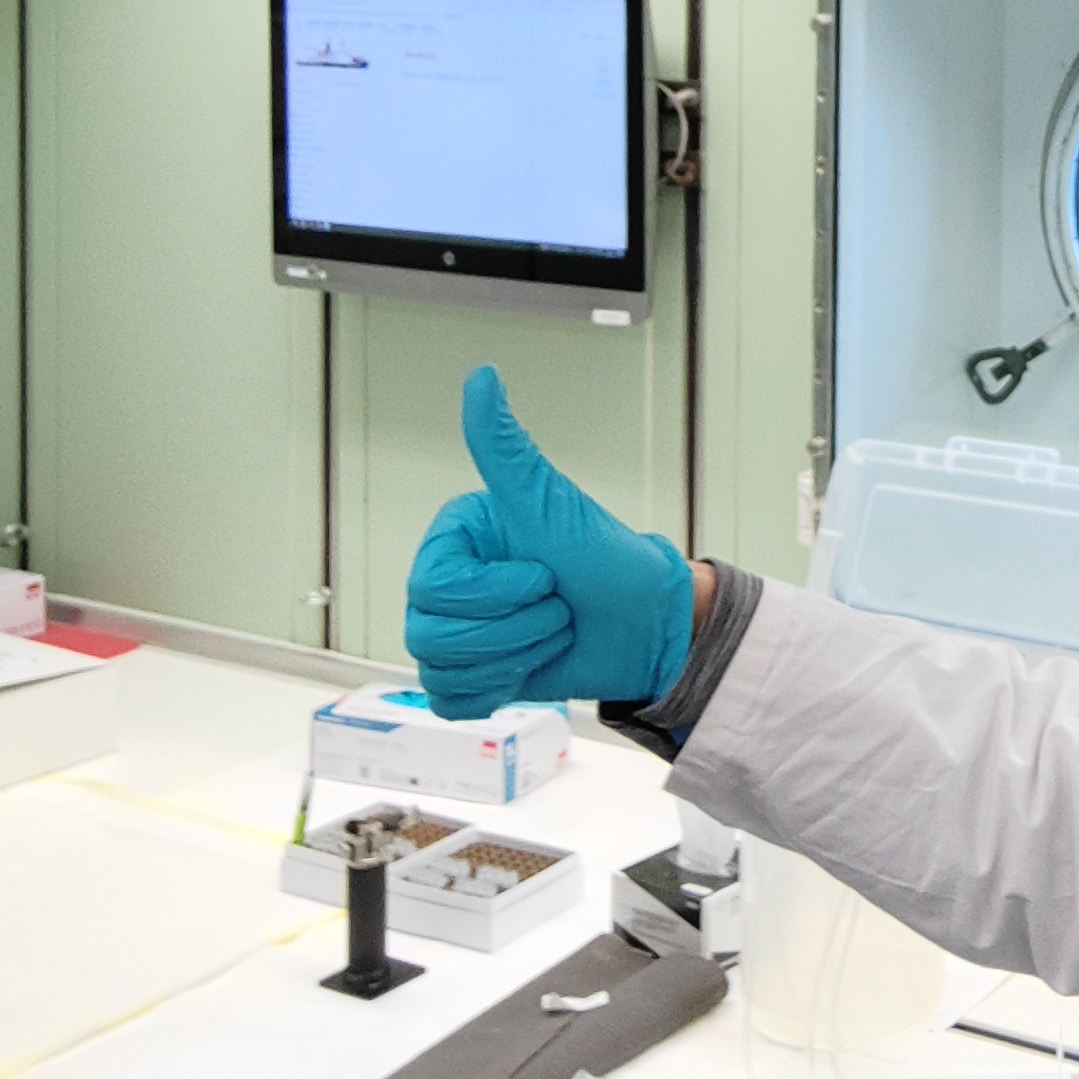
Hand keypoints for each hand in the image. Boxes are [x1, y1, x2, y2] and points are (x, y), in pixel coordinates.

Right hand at [405, 366, 694, 715]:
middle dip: (515, 630)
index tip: (544, 575)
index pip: (433, 586)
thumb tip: (481, 377)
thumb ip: (505, 447)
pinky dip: (497, 690)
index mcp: (456, 538)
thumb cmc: (608, 559)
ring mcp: (456, 630)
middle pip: (431, 633)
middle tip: (557, 608)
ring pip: (441, 669)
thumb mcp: (551, 502)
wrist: (647, 624)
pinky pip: (449, 701)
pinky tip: (529, 666)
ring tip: (552, 631)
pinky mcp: (471, 675)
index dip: (495, 594)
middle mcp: (448, 581)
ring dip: (515, 658)